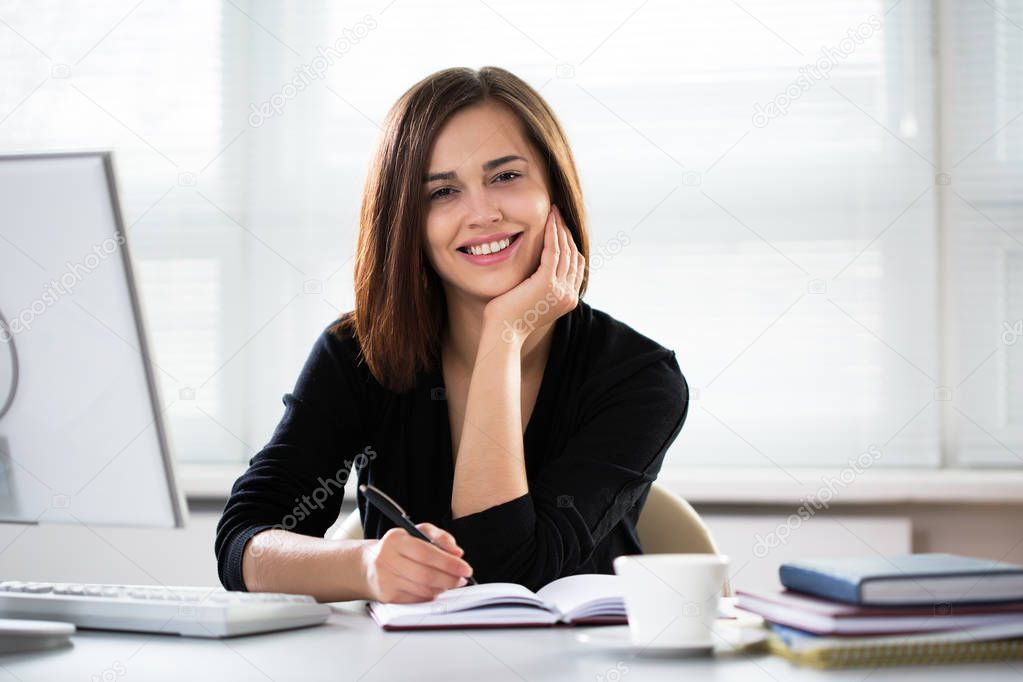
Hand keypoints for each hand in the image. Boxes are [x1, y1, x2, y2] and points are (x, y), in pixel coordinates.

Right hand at [359, 522, 474, 602]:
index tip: (466, 568)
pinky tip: (435, 589)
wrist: (367, 565)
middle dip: (450, 579)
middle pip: (426, 575)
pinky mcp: (387, 597)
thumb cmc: (397, 547)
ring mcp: (386, 580)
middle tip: (462, 578)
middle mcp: (387, 560)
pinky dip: (431, 595)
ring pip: (423, 590)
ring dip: (443, 588)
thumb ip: (439, 537)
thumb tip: (457, 552)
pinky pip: (417, 599)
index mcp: (396, 540)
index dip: (449, 563)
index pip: (427, 553)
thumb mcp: (415, 532)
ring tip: (451, 582)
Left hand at [483, 205, 584, 344]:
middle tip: (558, 213)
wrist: (503, 333)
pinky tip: (547, 220)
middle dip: (566, 231)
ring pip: (565, 250)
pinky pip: (553, 251)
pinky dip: (551, 233)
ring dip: (560, 228)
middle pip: (574, 255)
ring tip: (554, 212)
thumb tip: (536, 269)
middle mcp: (569, 294)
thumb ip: (540, 284)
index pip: (575, 265)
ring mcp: (560, 289)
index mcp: (568, 299)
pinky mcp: (547, 283)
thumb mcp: (531, 299)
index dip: (570, 243)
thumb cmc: (509, 318)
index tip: (560, 227)